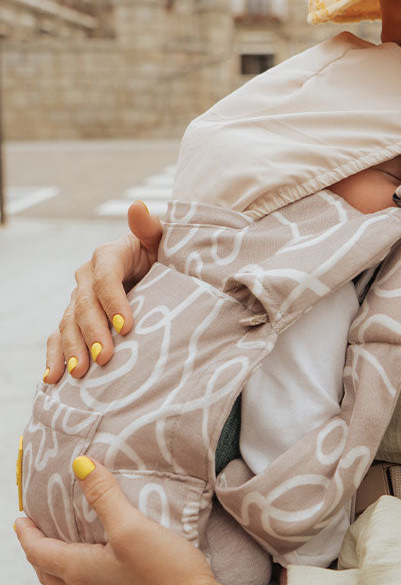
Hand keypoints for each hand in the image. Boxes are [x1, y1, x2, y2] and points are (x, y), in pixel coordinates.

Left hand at [15, 458, 286, 584]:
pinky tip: (107, 579)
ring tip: (71, 552)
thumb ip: (105, 496)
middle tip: (38, 535)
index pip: (39, 552)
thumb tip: (80, 464)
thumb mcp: (133, 526)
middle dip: (40, 552)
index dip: (26, 534)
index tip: (20, 519)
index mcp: (80, 573)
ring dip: (63, 570)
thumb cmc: (165, 574)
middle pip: (50, 574)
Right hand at [44, 201, 162, 382]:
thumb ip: (149, 227)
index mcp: (108, 256)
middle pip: (85, 305)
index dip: (114, 302)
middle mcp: (87, 277)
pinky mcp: (76, 318)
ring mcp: (79, 299)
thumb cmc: (164, 253)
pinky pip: (60, 336)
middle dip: (93, 332)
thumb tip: (137, 207)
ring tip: (79, 372)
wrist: (157, 268)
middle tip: (104, 358)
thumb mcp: (162, 238)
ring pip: (69, 324)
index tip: (127, 327)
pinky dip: (55, 357)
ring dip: (72, 349)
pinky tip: (53, 378)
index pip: (106, 278)